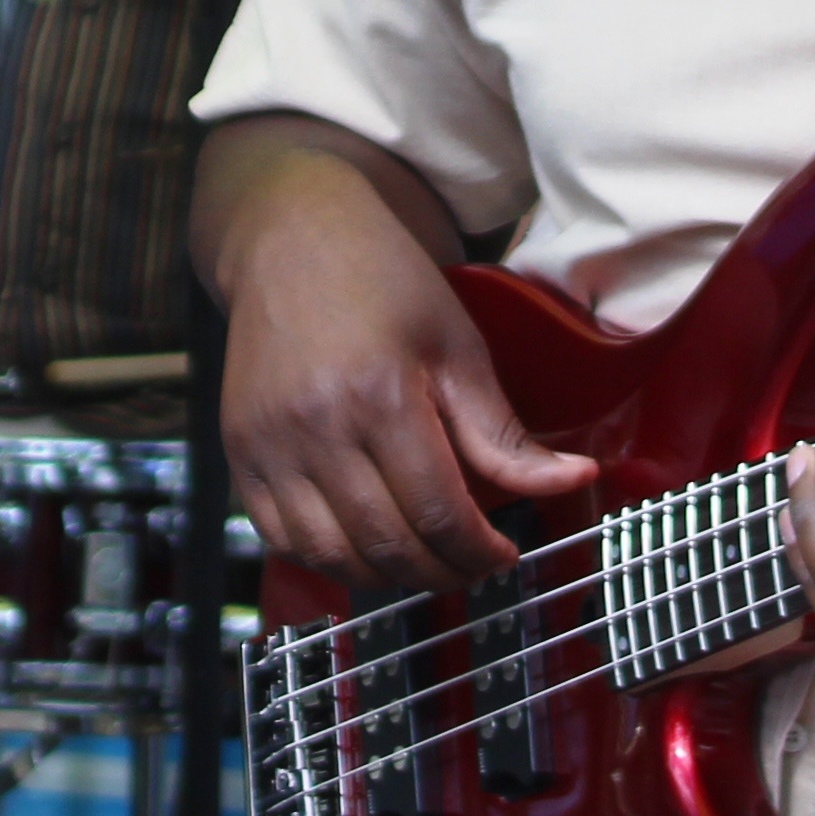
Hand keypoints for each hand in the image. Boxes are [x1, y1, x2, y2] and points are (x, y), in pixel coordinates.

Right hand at [218, 170, 595, 593]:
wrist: (292, 239)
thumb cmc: (381, 281)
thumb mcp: (458, 346)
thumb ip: (504, 432)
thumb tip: (574, 481)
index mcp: (380, 397)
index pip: (437, 512)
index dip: (478, 551)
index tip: (503, 554)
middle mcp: (316, 430)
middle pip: (386, 544)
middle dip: (442, 572)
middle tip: (472, 566)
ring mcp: (268, 447)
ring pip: (331, 556)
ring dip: (386, 576)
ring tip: (423, 562)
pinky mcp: (240, 454)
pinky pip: (281, 538)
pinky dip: (328, 559)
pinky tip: (365, 547)